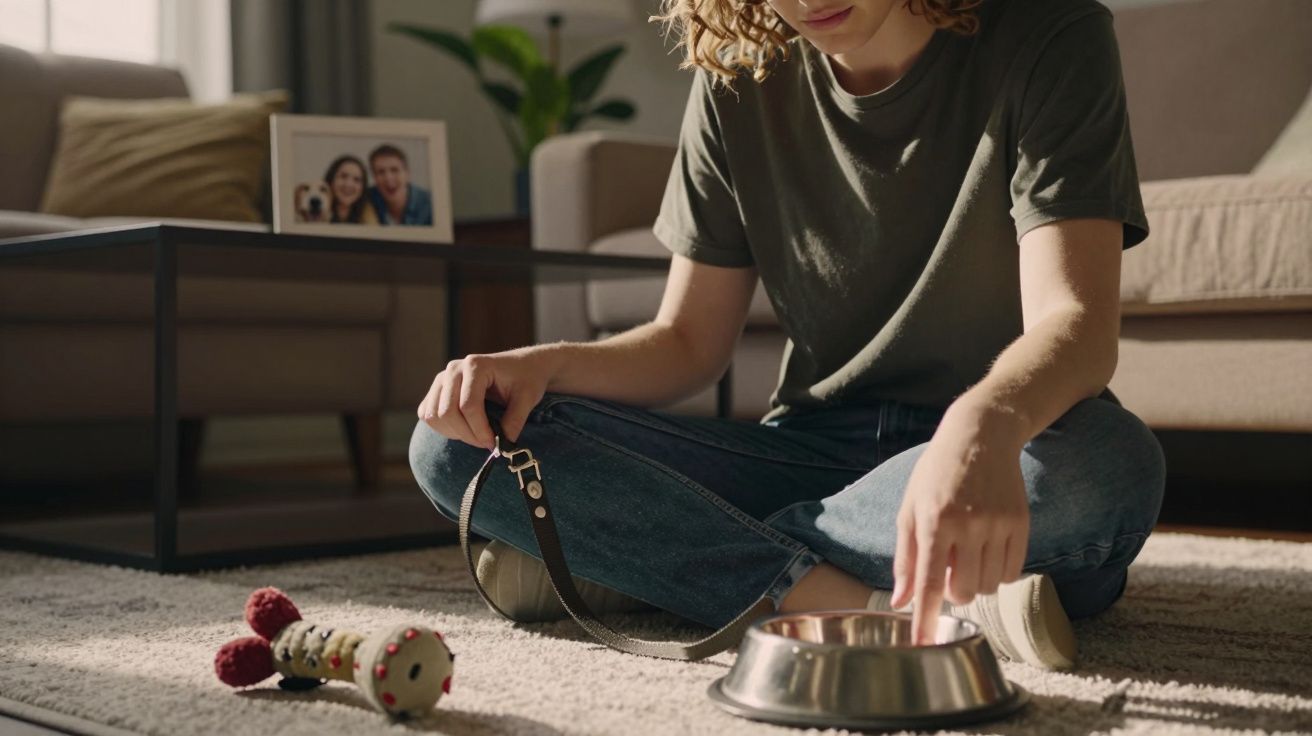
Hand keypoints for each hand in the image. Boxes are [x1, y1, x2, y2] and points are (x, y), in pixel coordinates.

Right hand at [417, 347, 555, 448]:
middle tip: (487, 443)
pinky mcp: (436, 389)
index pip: (468, 406)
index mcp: (476, 365)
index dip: (480, 431)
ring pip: (434, 416)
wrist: (521, 366)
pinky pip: (428, 415)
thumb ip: (515, 421)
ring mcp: (442, 378)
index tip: (494, 444)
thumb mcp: (528, 398)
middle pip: (447, 412)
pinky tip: (464, 429)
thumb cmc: (526, 378)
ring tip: (477, 435)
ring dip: (455, 433)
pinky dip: (443, 428)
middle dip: (468, 435)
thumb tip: (502, 446)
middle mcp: (454, 369)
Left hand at [889, 405, 1029, 644]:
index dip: (925, 618)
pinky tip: (988, 549)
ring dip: (976, 581)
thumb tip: (902, 602)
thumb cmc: (936, 474)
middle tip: (948, 566)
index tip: (922, 645)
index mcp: (934, 520)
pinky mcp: (1022, 523)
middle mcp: (968, 523)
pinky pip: (1012, 572)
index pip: (929, 582)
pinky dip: (998, 572)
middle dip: (954, 591)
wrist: (981, 436)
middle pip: (964, 591)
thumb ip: (906, 559)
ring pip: (989, 585)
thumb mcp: (910, 509)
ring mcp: (998, 523)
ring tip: (968, 552)